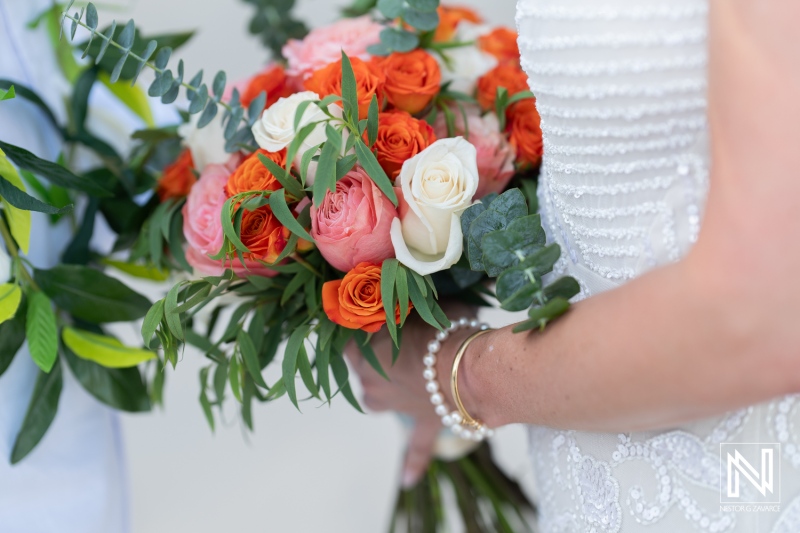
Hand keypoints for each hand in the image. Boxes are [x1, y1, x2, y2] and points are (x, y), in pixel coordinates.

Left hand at [344, 303, 476, 486]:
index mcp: (361, 347)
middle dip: (382, 351)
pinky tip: (407, 480)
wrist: (470, 366)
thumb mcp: (420, 301)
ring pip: (381, 397)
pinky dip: (412, 461)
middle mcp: (368, 380)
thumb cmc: (443, 326)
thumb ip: (407, 303)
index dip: (366, 320)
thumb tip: (408, 292)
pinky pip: (414, 446)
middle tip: (406, 332)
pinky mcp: (421, 424)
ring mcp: (393, 405)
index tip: (380, 310)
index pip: (349, 330)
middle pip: (365, 364)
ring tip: (412, 371)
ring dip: (392, 387)